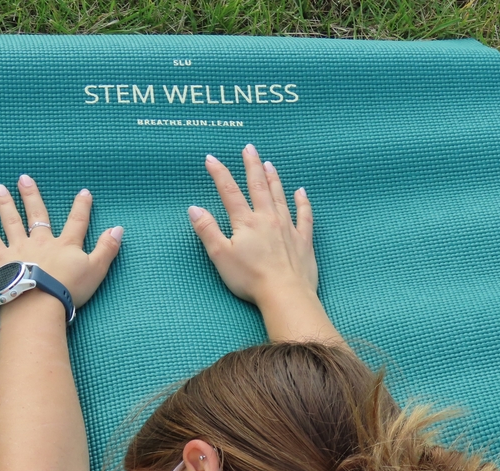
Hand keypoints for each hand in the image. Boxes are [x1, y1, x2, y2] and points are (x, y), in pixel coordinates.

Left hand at [0, 175, 122, 308]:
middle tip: (24, 178)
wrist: (39, 303)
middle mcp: (41, 241)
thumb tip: (119, 228)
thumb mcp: (96, 270)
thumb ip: (107, 248)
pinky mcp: (1, 259)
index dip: (81, 207)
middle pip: (37, 214)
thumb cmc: (68, 289)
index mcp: (65, 245)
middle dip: (31, 196)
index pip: (76, 221)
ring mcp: (19, 248)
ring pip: (12, 221)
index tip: (84, 192)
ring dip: (5, 204)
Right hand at [188, 144, 316, 306]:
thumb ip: (207, 230)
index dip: (219, 173)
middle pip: (258, 186)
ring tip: (269, 163)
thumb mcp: (220, 256)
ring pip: (280, 196)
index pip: (229, 191)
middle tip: (249, 148)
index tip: (211, 158)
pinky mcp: (303, 240)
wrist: (285, 294)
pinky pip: (305, 216)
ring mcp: (288, 227)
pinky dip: (303, 202)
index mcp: (246, 222)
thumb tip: (194, 208)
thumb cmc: (250, 279)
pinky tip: (301, 192)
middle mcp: (268, 218)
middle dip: (251, 165)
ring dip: (274, 178)